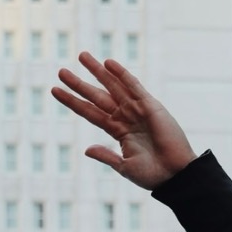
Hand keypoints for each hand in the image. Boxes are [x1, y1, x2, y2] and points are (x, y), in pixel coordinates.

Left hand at [51, 53, 196, 189]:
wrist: (176, 175)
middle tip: (61, 71)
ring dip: (98, 71)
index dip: (72, 101)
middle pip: (97, 96)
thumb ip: (107, 156)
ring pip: (113, 86)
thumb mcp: (125, 167)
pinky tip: (109, 63)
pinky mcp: (151, 106)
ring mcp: (137, 110)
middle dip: (80, 83)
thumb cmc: (153, 175)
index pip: (89, 112)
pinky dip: (122, 74)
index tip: (54, 90)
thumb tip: (86, 150)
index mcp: (117, 132)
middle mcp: (125, 117)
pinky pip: (134, 86)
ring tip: (82, 56)